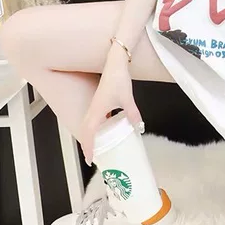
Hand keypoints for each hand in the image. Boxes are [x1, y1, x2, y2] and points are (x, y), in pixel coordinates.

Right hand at [79, 49, 142, 165]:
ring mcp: (95, 104)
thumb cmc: (118, 80)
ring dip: (89, 135)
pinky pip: (93, 118)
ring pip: (88, 124)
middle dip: (87, 144)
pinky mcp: (99, 100)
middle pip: (85, 131)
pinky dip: (95, 126)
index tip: (90, 160)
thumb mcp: (127, 99)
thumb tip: (139, 127)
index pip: (88, 134)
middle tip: (92, 156)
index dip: (88, 148)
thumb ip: (133, 114)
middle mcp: (92, 109)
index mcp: (96, 111)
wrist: (115, 64)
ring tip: (96, 145)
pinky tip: (105, 127)